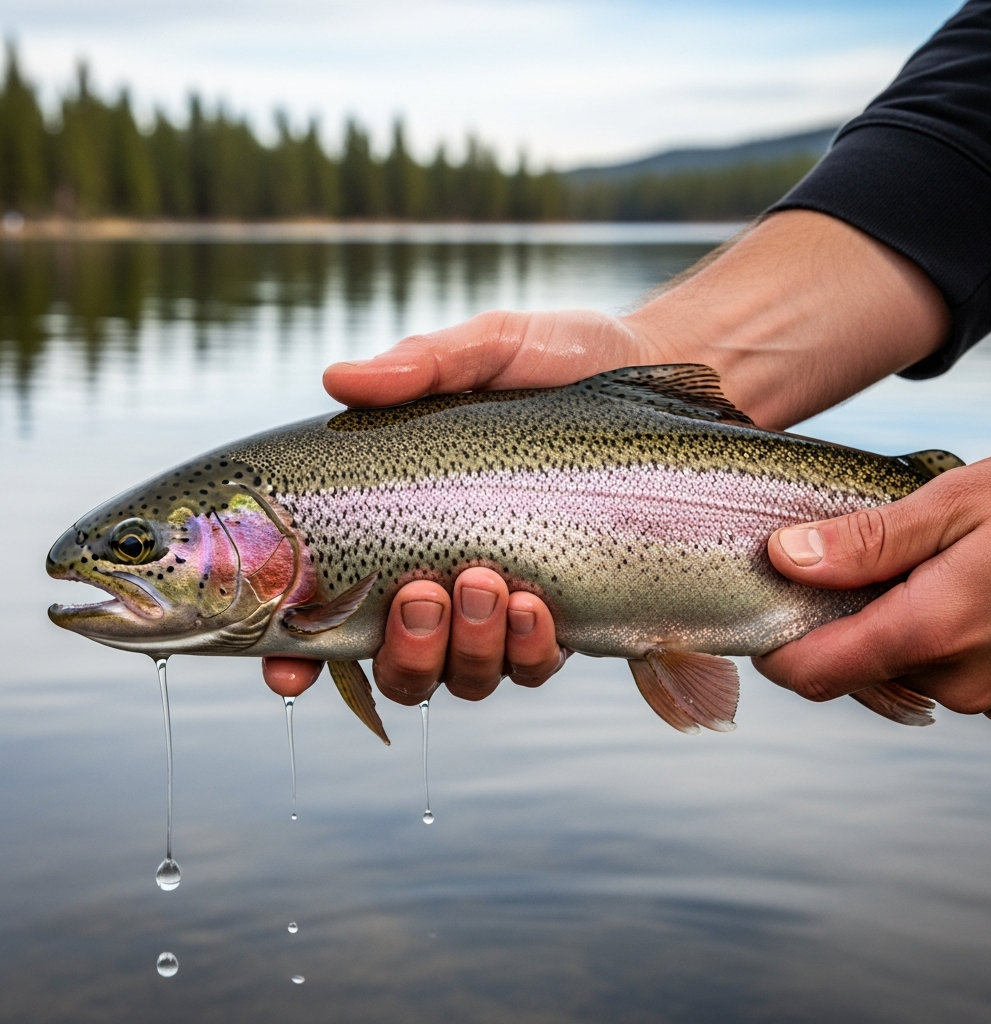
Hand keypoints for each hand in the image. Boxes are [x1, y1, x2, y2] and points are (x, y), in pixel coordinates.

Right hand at [317, 210, 947, 705]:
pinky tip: (539, 602)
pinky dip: (528, 649)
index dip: (297, 653)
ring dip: (464, 649)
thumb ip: (422, 366)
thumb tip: (337, 378)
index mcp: (406, 523)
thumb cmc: (566, 362)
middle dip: (403, 648)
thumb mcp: (493, 350)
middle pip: (397, 664)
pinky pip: (533, 664)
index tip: (285, 671)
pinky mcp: (567, 612)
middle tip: (426, 587)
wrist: (662, 378)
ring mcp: (505, 602)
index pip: (330, 604)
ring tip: (487, 583)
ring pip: (462, 676)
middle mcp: (445, 574)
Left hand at [755, 452, 990, 722]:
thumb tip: (784, 558)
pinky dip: (941, 638)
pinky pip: (951, 672)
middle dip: (846, 621)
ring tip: (928, 568)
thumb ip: (865, 541)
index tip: (765, 613)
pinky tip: (966, 591)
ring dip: (898, 625)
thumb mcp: (953, 505)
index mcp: (930, 634)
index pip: (813, 675)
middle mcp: (959, 681)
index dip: (774, 650)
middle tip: (866, 561)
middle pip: (856, 668)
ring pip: (904, 670)